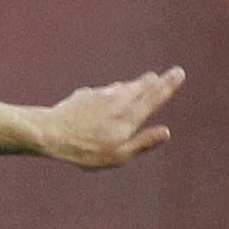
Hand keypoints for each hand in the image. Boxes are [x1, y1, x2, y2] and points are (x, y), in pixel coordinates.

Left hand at [38, 68, 182, 168]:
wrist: (51, 133)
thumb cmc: (85, 150)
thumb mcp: (118, 155)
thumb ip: (143, 143)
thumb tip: (166, 132)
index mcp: (130, 116)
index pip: (154, 96)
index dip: (168, 85)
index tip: (178, 72)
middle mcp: (118, 100)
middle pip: (139, 87)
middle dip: (151, 82)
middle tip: (159, 77)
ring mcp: (100, 95)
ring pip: (122, 87)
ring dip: (132, 85)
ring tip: (140, 83)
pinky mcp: (85, 95)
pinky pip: (103, 92)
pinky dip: (110, 92)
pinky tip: (107, 96)